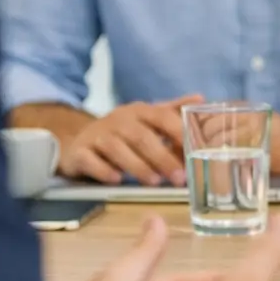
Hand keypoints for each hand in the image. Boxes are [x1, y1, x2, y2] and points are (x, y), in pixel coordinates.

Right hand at [60, 95, 202, 186]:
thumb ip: (173, 112)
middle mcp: (118, 120)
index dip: (178, 132)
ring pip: (116, 148)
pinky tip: (116, 180)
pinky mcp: (79, 152)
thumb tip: (200, 99)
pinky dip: (103, 170)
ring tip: (154, 182)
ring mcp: (97, 135)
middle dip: (162, 156)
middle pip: (141, 136)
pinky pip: (90, 160)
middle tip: (179, 177)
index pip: (161, 117)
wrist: (79, 140)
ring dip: (137, 165)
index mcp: (139, 112)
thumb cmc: (123, 133)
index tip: (196, 151)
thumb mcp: (147, 120)